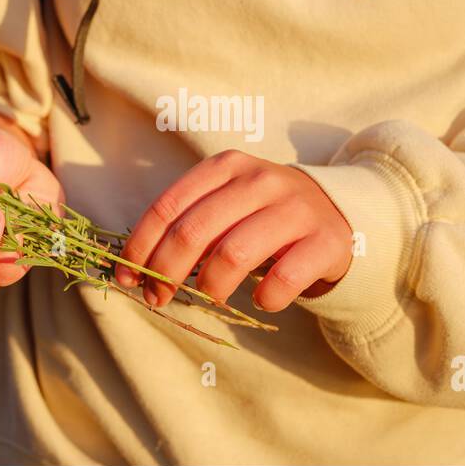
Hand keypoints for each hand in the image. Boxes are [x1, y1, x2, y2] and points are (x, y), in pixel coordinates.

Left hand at [117, 150, 352, 311]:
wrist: (338, 215)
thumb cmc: (265, 215)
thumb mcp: (228, 204)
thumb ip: (189, 224)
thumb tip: (138, 267)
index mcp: (227, 166)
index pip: (169, 206)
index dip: (141, 246)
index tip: (126, 277)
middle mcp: (261, 180)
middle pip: (195, 232)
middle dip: (166, 272)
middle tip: (157, 297)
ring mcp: (295, 209)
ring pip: (234, 255)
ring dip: (211, 287)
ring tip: (208, 298)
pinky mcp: (325, 241)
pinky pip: (284, 279)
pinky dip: (265, 298)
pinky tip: (260, 299)